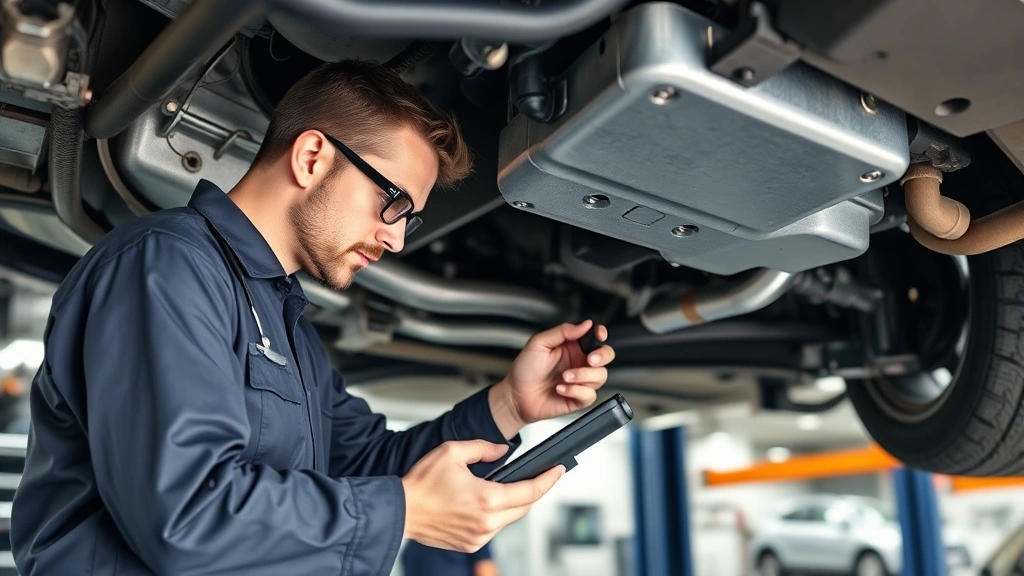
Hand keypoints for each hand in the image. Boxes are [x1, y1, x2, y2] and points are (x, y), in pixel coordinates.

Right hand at [401, 440, 564, 551]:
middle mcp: (486, 522)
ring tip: (501, 488)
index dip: (548, 480)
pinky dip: (496, 516)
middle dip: (532, 491)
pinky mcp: (470, 545)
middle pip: (524, 507)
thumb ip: (483, 448)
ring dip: (512, 504)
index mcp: (486, 498)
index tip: (558, 471)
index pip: (530, 491)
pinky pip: (493, 529)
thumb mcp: (452, 452)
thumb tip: (502, 450)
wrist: (399, 511)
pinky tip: (484, 503)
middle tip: (535, 476)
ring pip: (509, 519)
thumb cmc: (421, 484)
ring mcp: (478, 536)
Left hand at [490, 320, 615, 435]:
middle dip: (602, 356)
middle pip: (606, 355)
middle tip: (590, 360)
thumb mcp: (539, 343)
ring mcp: (581, 381)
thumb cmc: (524, 370)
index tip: (599, 334)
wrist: (516, 396)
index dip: (601, 333)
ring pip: (600, 376)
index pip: (594, 337)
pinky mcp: (579, 398)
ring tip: (564, 377)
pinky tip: (560, 389)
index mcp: (572, 347)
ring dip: (582, 376)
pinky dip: (575, 391)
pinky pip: (590, 395)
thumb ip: (563, 331)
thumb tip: (585, 324)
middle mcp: (579, 362)